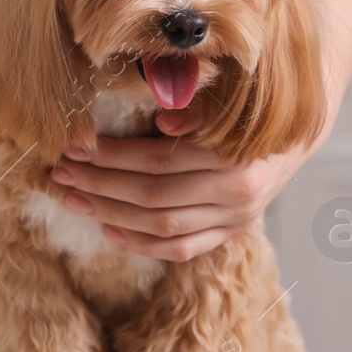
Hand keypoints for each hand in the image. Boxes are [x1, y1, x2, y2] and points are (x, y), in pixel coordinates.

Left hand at [47, 102, 297, 261]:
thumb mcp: (222, 101)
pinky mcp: (230, 235)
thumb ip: (193, 110)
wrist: (290, 142)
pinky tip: (108, 231)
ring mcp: (233, 219)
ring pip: (162, 227)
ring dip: (111, 214)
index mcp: (230, 154)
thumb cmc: (242, 114)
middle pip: (152, 196)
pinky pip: (181, 249)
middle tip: (61, 176)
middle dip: (99, 186)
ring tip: (74, 200)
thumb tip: (163, 121)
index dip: (110, 156)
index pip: (156, 160)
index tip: (74, 150)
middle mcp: (234, 192)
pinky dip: (142, 244)